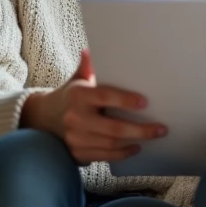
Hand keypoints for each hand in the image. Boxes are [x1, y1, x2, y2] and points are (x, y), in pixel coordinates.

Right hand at [22, 49, 165, 164]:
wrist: (44, 118)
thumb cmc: (70, 96)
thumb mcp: (77, 79)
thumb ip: (88, 66)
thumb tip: (90, 50)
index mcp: (78, 96)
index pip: (105, 97)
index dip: (125, 100)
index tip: (145, 102)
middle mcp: (75, 118)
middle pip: (113, 128)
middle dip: (140, 130)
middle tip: (161, 128)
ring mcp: (75, 138)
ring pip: (111, 144)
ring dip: (135, 141)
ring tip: (153, 136)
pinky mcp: (77, 153)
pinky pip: (105, 156)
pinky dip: (122, 153)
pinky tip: (135, 147)